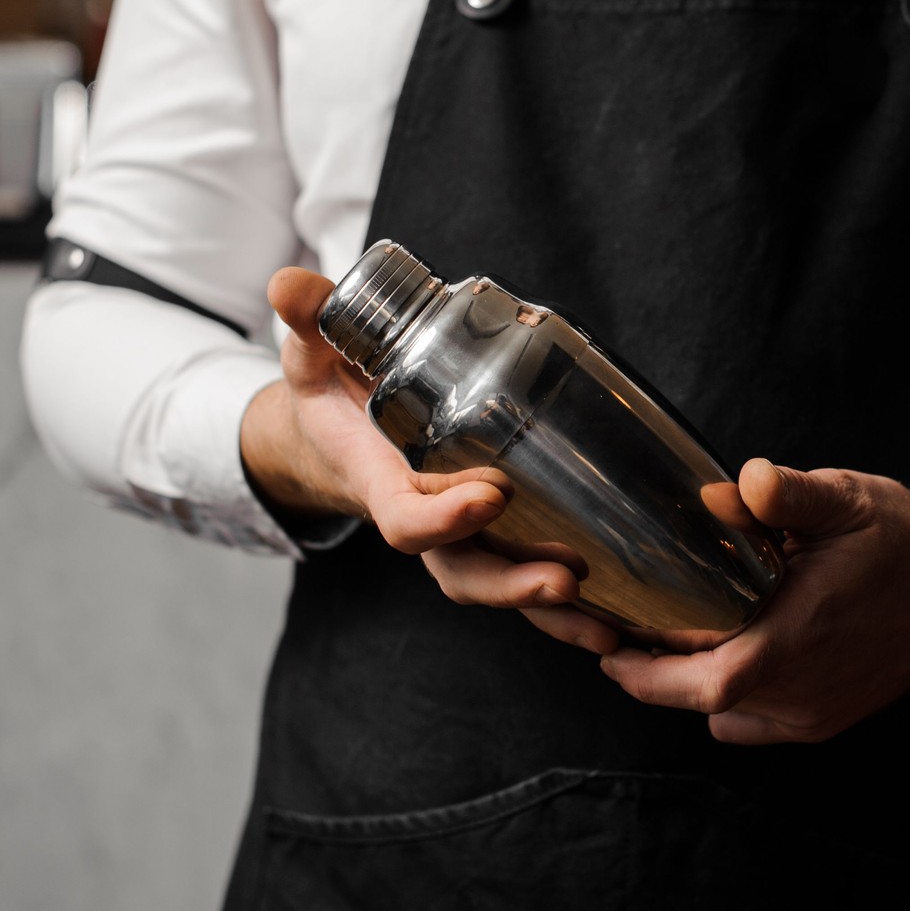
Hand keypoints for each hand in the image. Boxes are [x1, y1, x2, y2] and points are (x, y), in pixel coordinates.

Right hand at [244, 268, 602, 644]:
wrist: (342, 432)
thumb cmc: (334, 393)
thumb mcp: (314, 355)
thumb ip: (312, 322)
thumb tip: (288, 286)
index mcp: (384, 486)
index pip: (409, 520)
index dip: (445, 517)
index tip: (491, 495)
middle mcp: (428, 522)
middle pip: (466, 572)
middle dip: (512, 584)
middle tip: (564, 580)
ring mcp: (464, 536)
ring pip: (504, 586)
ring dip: (553, 611)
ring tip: (605, 624)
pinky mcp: (497, 534)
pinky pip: (531, 575)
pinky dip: (572, 607)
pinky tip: (621, 619)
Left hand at [598, 459, 909, 743]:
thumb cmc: (901, 540)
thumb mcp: (848, 500)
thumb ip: (789, 494)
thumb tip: (740, 485)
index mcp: (802, 638)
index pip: (710, 683)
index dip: (651, 677)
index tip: (610, 650)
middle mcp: (805, 689)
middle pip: (705, 701)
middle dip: (656, 674)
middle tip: (621, 634)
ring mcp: (815, 713)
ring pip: (726, 713)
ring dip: (691, 682)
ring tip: (666, 636)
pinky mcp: (824, 720)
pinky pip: (753, 720)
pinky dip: (727, 694)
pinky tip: (720, 649)